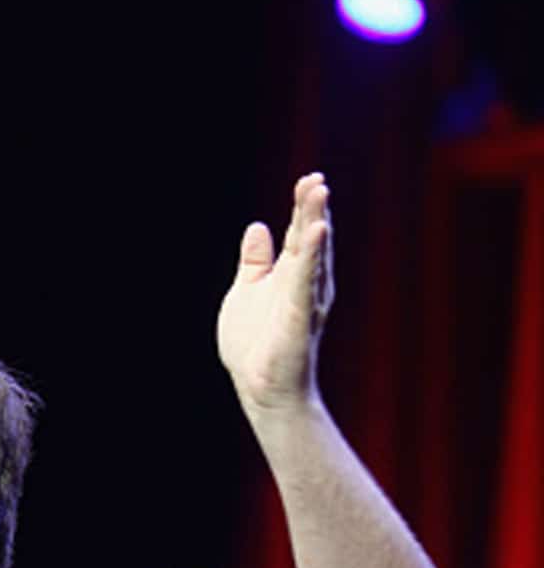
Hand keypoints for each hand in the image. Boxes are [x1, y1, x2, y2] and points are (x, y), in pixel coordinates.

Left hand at [216, 172, 334, 413]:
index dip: (303, 207)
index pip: (300, 234)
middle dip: (312, 208)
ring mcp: (305, 299)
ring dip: (316, 222)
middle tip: (316, 180)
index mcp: (291, 276)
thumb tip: (257, 227)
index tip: (309, 179)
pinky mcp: (300, 316)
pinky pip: (307, 281)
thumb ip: (255, 261)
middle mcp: (304, 284)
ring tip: (319, 192)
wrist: (260, 387)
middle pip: (310, 238)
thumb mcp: (248, 292)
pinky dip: (313, 256)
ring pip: (312, 255)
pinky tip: (317, 232)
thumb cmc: (256, 344)